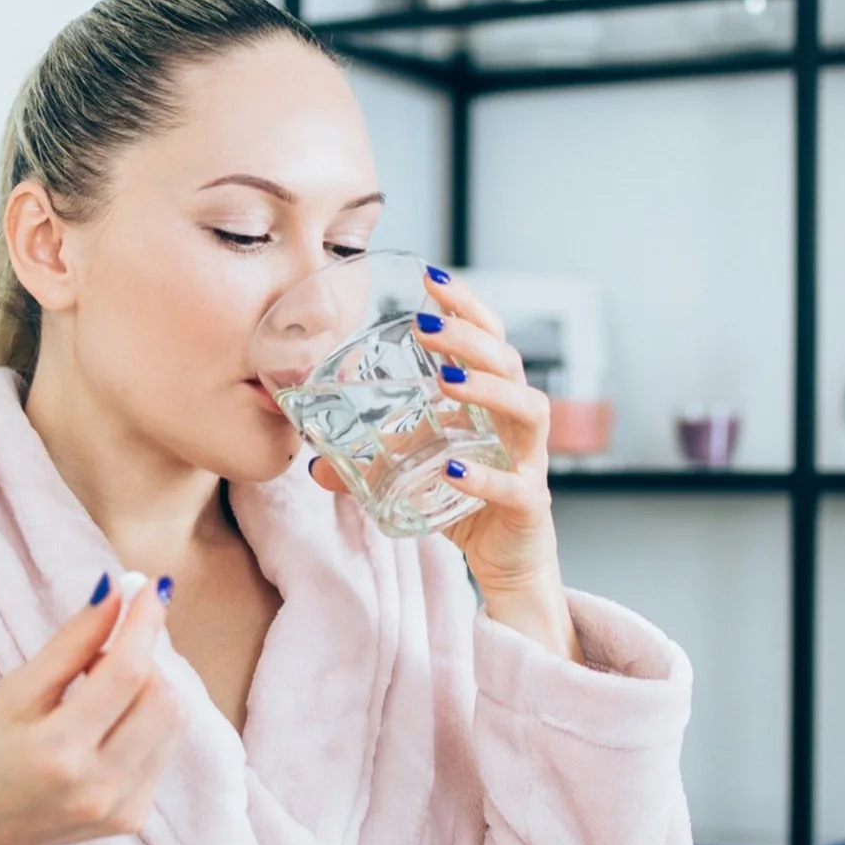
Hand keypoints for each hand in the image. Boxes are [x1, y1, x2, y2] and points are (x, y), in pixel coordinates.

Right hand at [0, 574, 182, 844]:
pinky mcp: (134, 818)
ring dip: (148, 690)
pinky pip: (163, 749)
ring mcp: (121, 808)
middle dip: (143, 659)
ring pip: (172, 721)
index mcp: (58, 751)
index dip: (144, 623)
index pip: (126, 673)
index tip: (152, 587)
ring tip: (99, 694)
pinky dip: (144, 724)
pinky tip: (104, 729)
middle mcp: (98, 785)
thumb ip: (68, 645)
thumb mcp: (12, 694)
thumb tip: (115, 594)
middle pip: (162, 697)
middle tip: (103, 654)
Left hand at [310, 266, 580, 659]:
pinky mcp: (529, 505)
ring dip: (488, 388)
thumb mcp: (413, 476)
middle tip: (427, 326)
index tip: (431, 278)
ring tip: (448, 380)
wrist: (506, 567)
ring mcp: (528, 461)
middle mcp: (516, 424)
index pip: (489, 340)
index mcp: (492, 404)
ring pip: (528, 409)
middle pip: (509, 362)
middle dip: (470, 338)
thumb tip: (314, 459)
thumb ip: (372, 462)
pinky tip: (453, 467)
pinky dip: (483, 476)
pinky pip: (514, 485)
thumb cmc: (467, 506)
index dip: (466, 308)